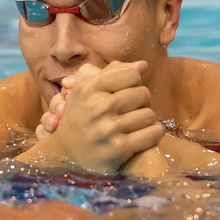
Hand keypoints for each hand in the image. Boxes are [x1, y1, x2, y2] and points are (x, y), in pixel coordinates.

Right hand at [28, 61, 164, 172]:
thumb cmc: (80, 117)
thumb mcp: (86, 90)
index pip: (131, 74)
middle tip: (134, 109)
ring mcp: (108, 128)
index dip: (134, 83)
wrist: (65, 154)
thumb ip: (112, 73)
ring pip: (149, 115)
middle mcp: (98, 106)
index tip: (128, 92)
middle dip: (143, 102)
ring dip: (148, 120)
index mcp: (89, 88)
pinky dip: (154, 133)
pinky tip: (147, 134)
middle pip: (143, 94)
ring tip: (138, 123)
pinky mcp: (119, 148)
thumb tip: (142, 65)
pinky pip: (152, 133)